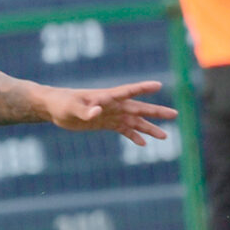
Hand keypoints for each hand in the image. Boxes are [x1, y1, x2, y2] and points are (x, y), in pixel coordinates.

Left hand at [42, 79, 175, 145]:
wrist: (54, 108)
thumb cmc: (62, 103)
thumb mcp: (71, 108)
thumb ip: (84, 110)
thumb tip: (97, 113)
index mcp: (106, 97)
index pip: (128, 91)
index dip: (142, 88)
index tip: (158, 85)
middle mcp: (113, 105)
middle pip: (138, 108)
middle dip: (156, 112)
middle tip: (175, 114)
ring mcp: (111, 114)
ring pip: (135, 121)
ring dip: (149, 128)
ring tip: (165, 137)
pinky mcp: (106, 123)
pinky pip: (124, 130)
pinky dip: (134, 136)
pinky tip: (143, 144)